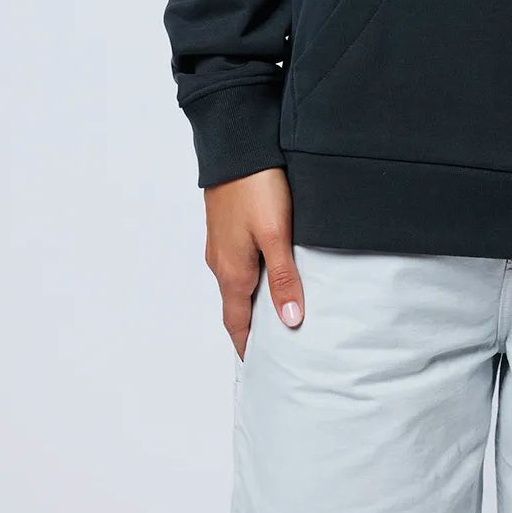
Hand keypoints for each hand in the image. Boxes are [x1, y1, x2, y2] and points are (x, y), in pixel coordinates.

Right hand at [203, 167, 304, 361]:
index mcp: (232, 272)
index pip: (237, 324)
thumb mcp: (276, 233)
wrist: (236, 142)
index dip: (250, 348)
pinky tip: (273, 271)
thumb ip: (284, 277)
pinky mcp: (228, 225)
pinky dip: (255, 277)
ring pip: (239, 283)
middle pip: (237, 306)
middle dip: (255, 329)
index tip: (263, 369)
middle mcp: (221, 262)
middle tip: (278, 349)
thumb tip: (290, 321)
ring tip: (281, 313)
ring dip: (255, 302)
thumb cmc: (256, 186)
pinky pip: (240, 262)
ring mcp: (222, 243)